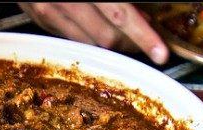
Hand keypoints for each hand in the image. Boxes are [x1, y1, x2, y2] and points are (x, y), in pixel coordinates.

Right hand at [19, 3, 168, 64]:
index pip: (121, 16)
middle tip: (147, 41)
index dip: (144, 36)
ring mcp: (49, 13)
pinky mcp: (41, 18)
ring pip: (89, 43)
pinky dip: (90, 36)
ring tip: (125, 36)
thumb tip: (141, 10)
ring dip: (111, 44)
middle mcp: (65, 2)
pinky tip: (98, 27)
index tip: (160, 52)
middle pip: (107, 37)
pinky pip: (72, 37)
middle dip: (131, 43)